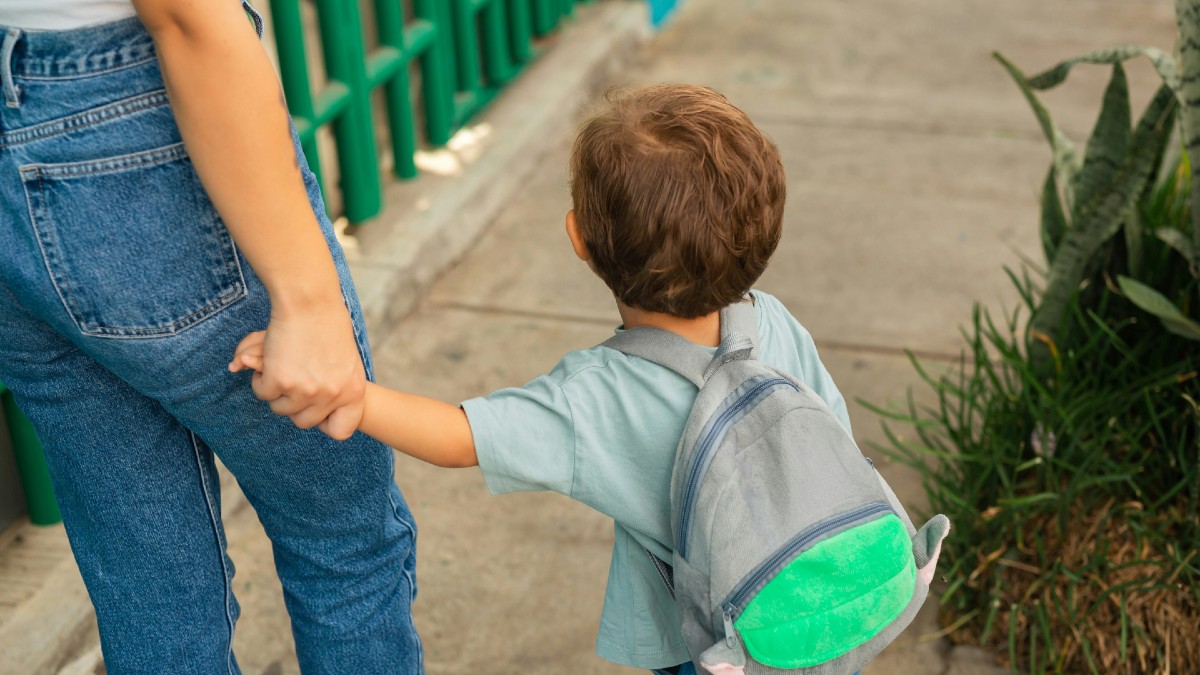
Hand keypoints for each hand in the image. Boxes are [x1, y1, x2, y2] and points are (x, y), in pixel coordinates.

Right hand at [228, 306, 364, 440]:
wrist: (310, 300)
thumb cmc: (326, 323)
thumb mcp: (345, 360)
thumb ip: (335, 387)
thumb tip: (323, 420)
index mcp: (353, 390)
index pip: (342, 430)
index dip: (325, 421)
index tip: (317, 405)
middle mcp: (332, 394)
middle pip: (303, 421)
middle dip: (294, 402)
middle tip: (295, 375)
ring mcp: (306, 390)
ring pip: (280, 408)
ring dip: (277, 388)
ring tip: (285, 361)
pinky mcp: (280, 381)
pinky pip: (263, 392)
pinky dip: (261, 377)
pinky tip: (272, 357)